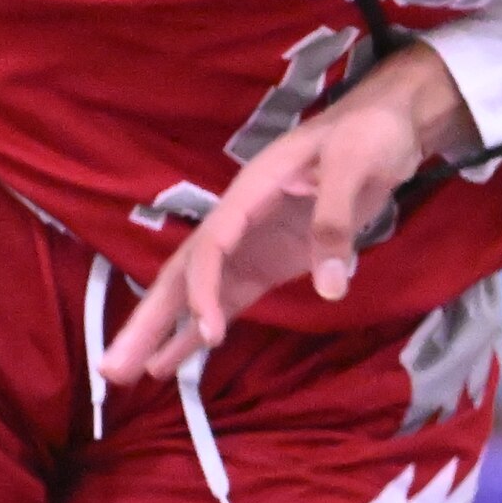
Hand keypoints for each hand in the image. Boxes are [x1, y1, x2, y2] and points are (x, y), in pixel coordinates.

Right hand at [105, 51, 472, 375]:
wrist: (389, 127)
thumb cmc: (368, 136)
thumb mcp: (355, 168)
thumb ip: (336, 223)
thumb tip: (330, 287)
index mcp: (250, 192)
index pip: (212, 246)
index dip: (202, 289)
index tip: (209, 333)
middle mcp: (239, 221)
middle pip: (183, 274)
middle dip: (147, 320)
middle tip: (112, 369)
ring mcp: (250, 245)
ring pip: (194, 292)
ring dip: (160, 332)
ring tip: (122, 375)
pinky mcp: (268, 264)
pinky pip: (226, 301)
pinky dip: (197, 332)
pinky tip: (169, 364)